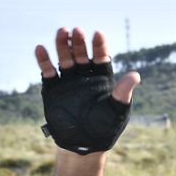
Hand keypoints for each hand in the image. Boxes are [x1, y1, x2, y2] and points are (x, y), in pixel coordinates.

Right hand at [34, 27, 140, 153]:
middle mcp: (85, 77)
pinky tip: (41, 48)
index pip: (101, 57)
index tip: (98, 33)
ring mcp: (68, 81)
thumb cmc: (105, 128)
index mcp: (102, 79)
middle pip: (82, 55)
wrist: (84, 145)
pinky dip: (44, 61)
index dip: (99, 46)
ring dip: (63, 46)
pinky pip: (48, 72)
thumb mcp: (117, 110)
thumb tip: (135, 75)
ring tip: (62, 32)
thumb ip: (123, 92)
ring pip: (65, 59)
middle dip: (79, 43)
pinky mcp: (53, 89)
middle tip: (77, 30)